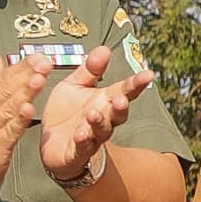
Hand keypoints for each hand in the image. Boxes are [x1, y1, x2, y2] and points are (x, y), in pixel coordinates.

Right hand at [0, 52, 50, 192]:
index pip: (4, 77)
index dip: (21, 66)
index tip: (38, 56)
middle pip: (8, 88)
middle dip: (27, 74)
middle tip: (43, 62)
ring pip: (10, 106)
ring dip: (25, 91)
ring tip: (38, 78)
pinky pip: (10, 131)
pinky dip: (19, 120)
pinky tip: (28, 110)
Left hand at [37, 47, 154, 185]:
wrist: (51, 144)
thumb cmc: (67, 113)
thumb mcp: (75, 85)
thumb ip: (90, 70)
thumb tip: (104, 48)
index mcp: (105, 101)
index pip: (125, 91)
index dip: (137, 84)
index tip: (149, 74)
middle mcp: (103, 120)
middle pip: (118, 114)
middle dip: (121, 107)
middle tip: (121, 99)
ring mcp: (92, 137)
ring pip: (101, 131)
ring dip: (99, 123)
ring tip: (93, 113)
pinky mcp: (76, 153)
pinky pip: (82, 148)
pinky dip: (82, 142)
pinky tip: (80, 135)